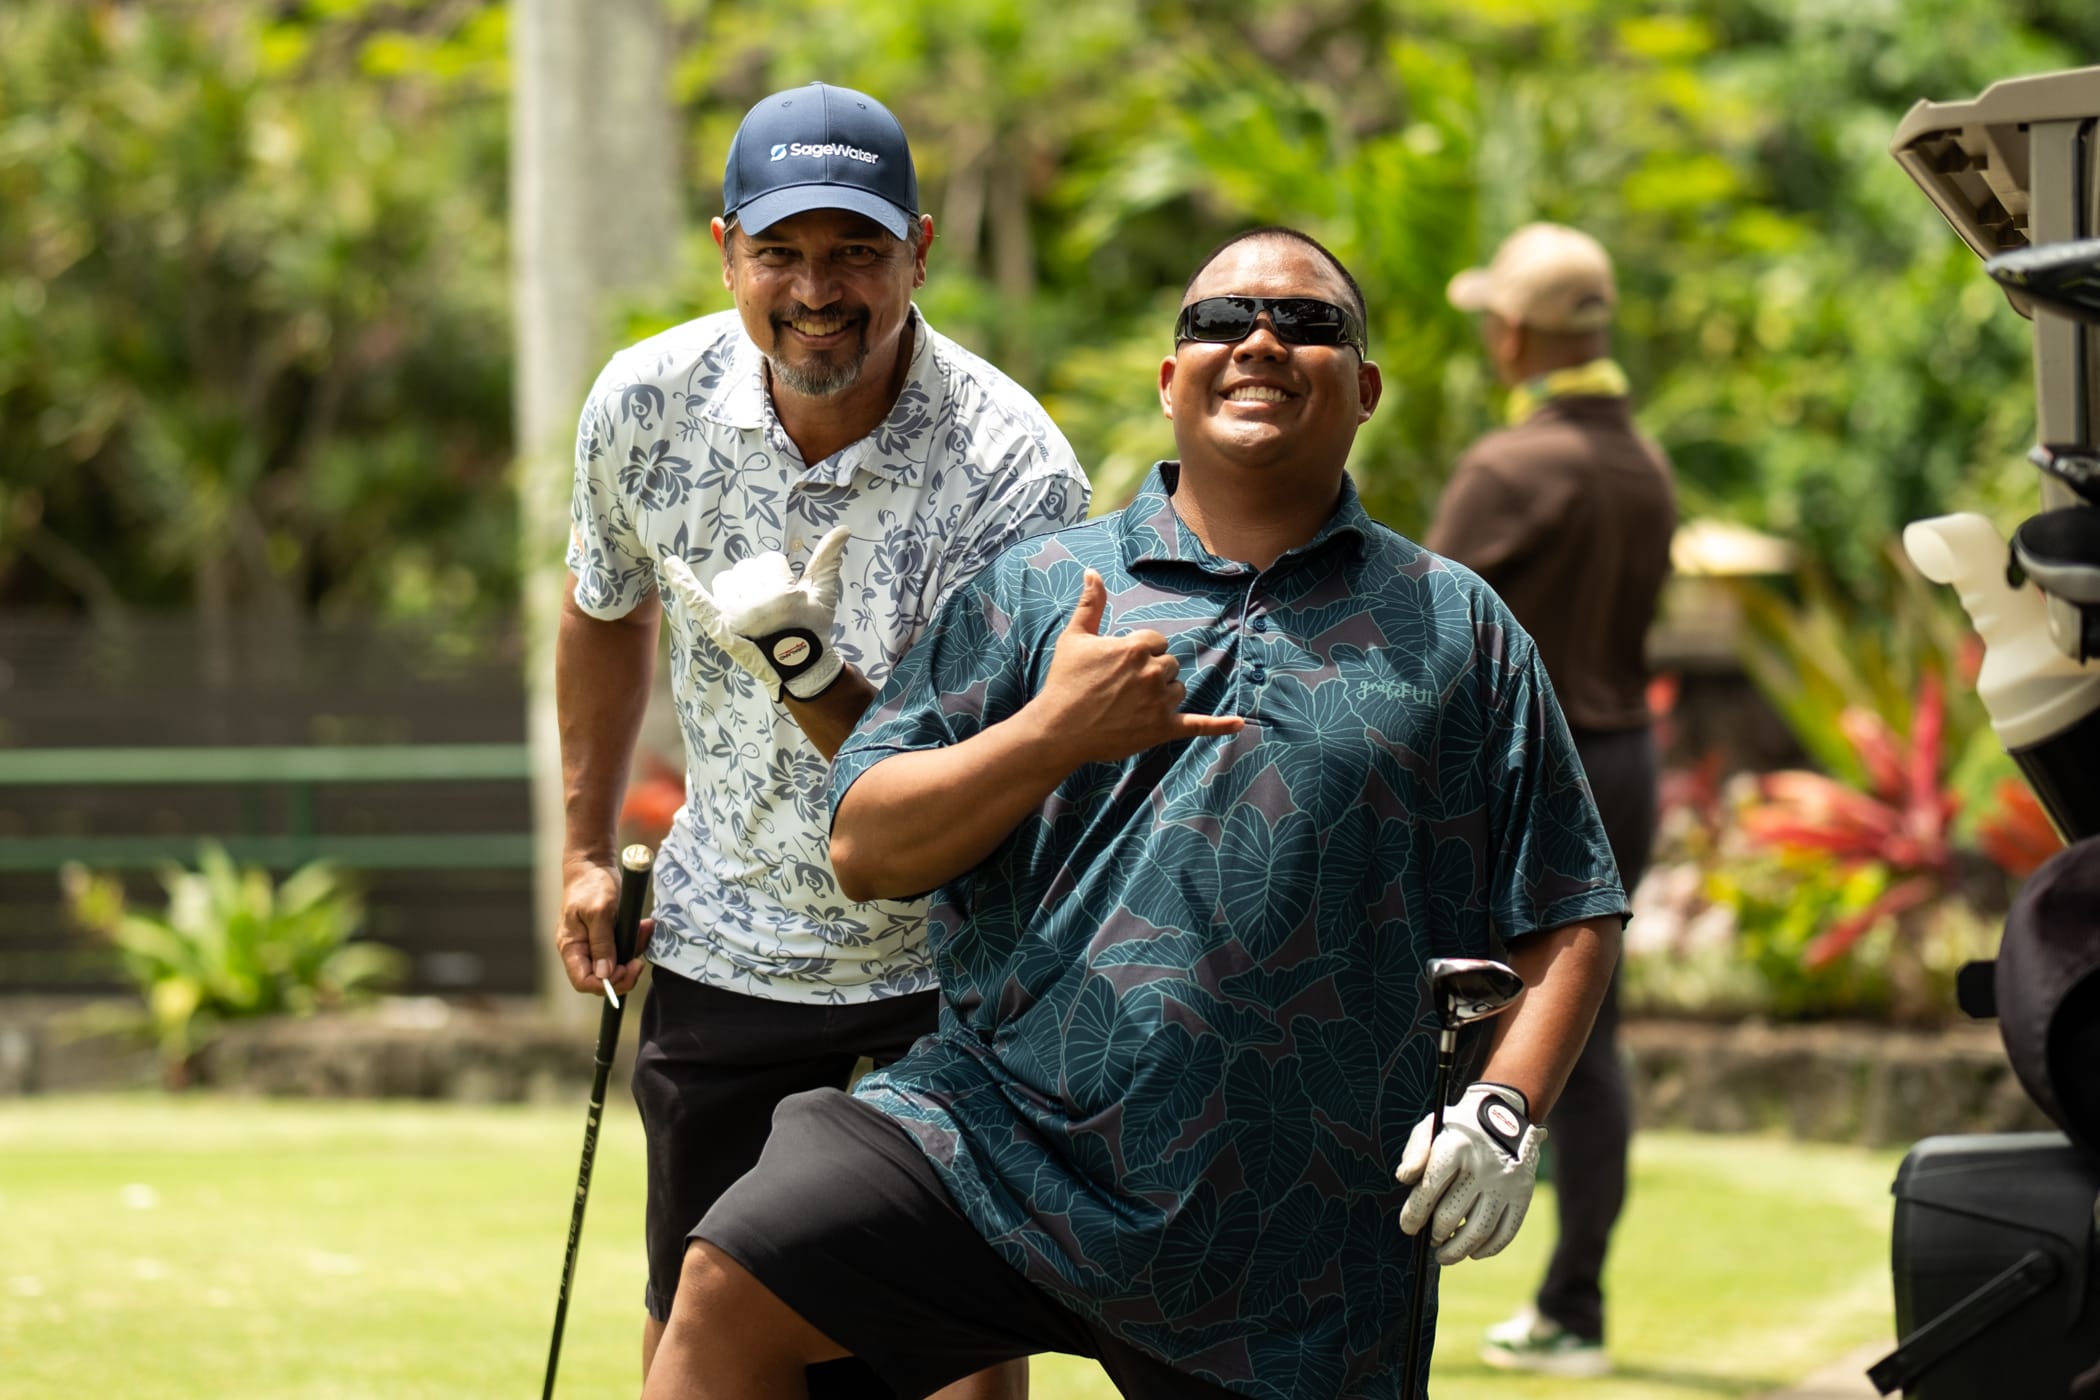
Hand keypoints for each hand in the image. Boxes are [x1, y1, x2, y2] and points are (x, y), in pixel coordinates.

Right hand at [555, 857, 648, 996]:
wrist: (594, 864)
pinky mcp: (608, 937)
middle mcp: (581, 950)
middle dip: (624, 974)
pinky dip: (636, 941)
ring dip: (634, 953)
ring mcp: (594, 944)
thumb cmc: (592, 884)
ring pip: (616, 966)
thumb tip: (604, 974)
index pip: (583, 981)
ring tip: (645, 931)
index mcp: (571, 947)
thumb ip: (602, 943)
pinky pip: (623, 949)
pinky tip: (645, 927)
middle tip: (639, 962)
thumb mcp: (599, 911)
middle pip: (601, 979)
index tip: (626, 970)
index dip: (606, 984)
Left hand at [660, 527, 850, 700]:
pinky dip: (682, 580)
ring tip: (750, 609)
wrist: (797, 667)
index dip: (779, 575)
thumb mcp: (823, 594)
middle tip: (770, 607)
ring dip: (736, 589)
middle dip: (758, 581)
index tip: (787, 596)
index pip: (768, 561)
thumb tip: (843, 529)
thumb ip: (828, 560)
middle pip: (745, 568)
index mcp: (781, 595)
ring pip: (725, 581)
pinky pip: (697, 599)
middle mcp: (755, 606)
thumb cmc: (813, 628)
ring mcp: (733, 617)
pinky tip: (670, 562)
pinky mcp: (718, 627)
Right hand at [1027, 570, 1243, 765]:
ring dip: (1162, 694)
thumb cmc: (1065, 682)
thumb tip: (1093, 571)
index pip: (1157, 641)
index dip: (1139, 652)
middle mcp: (1153, 672)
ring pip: (1178, 689)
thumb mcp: (1075, 637)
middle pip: (1169, 664)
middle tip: (1120, 688)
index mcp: (1136, 647)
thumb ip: (1091, 603)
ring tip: (1130, 706)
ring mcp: (1160, 702)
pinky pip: (1198, 725)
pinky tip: (1239, 724)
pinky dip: (1220, 725)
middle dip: (1151, 673)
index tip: (1117, 666)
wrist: (1058, 730)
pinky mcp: (1163, 729)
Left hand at [1394, 1082, 1544, 1264]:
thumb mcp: (1432, 1126)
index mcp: (1456, 1147)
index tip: (1408, 1227)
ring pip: (1478, 1231)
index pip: (1429, 1190)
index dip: (1414, 1214)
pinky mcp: (1523, 1195)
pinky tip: (1474, 1252)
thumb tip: (1404, 1179)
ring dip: (1458, 1250)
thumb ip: (1415, 1151)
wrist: (1504, 1116)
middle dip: (1435, 1234)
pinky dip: (1488, 1249)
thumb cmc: (1459, 1128)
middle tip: (1430, 1239)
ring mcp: (1505, 1183)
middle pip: (1451, 1216)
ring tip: (1444, 1255)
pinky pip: (1505, 1232)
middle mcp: (1483, 1166)